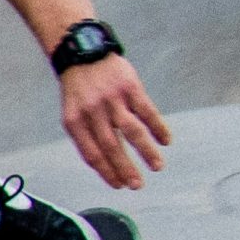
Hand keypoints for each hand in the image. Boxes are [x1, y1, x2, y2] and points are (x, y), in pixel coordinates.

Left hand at [61, 55, 170, 190]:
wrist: (83, 52)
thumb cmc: (79, 89)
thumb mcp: (73, 112)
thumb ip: (86, 135)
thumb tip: (105, 164)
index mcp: (75, 122)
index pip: (92, 154)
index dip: (106, 172)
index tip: (119, 186)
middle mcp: (93, 112)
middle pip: (112, 146)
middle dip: (126, 169)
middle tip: (138, 186)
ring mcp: (112, 99)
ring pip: (131, 131)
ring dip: (146, 151)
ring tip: (157, 167)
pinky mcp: (130, 87)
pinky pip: (147, 110)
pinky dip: (158, 127)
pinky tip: (166, 141)